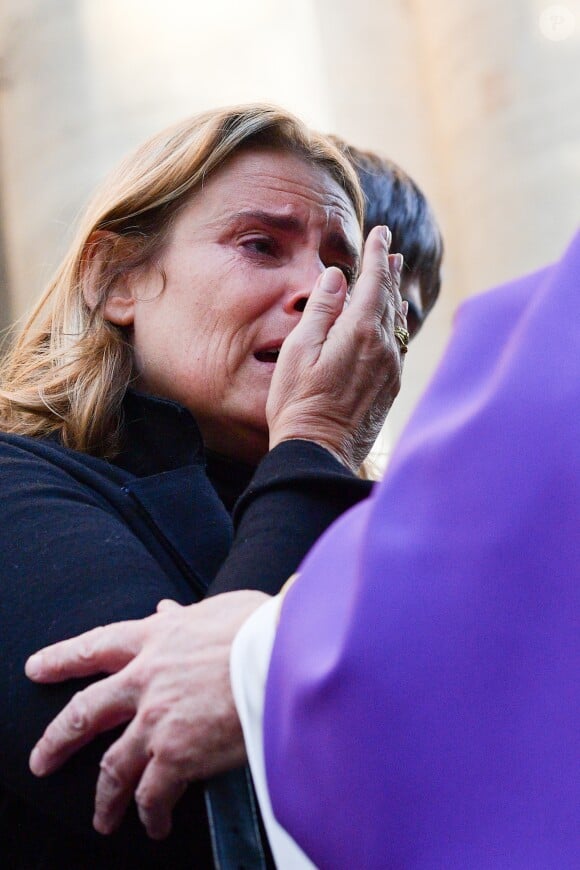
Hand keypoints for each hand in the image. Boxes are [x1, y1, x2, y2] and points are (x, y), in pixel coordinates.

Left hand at [26, 590, 266, 839]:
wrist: (284, 654)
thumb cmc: (261, 626)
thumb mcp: (216, 609)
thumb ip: (184, 616)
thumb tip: (167, 609)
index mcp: (155, 637)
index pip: (95, 646)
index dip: (62, 658)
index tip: (37, 668)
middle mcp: (145, 679)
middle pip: (84, 713)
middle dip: (58, 740)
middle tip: (41, 760)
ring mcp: (156, 719)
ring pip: (112, 766)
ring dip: (104, 797)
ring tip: (102, 817)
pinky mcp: (177, 754)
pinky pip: (152, 794)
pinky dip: (150, 814)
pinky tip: (155, 825)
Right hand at [267, 225, 407, 472]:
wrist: (318, 451)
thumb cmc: (298, 403)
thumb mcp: (299, 351)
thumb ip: (320, 310)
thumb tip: (337, 278)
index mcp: (358, 332)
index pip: (373, 281)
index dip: (376, 254)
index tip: (380, 232)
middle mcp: (382, 347)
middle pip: (388, 298)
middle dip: (388, 270)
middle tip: (390, 248)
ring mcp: (389, 368)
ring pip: (396, 321)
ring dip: (394, 294)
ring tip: (394, 274)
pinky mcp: (389, 387)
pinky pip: (397, 344)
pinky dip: (395, 323)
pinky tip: (393, 319)